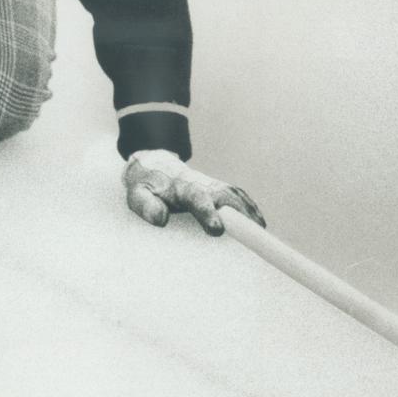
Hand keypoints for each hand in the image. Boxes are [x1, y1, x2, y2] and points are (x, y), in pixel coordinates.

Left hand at [122, 149, 264, 235]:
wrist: (154, 164)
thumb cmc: (145, 184)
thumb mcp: (136, 194)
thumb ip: (146, 206)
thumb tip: (160, 220)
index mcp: (181, 186)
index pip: (197, 198)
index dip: (208, 212)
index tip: (217, 228)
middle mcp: (201, 183)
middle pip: (225, 194)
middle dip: (240, 212)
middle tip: (253, 232)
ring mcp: (211, 183)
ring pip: (234, 194)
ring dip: (249, 210)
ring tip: (261, 231)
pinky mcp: (217, 187)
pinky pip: (237, 194)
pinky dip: (249, 206)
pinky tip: (258, 221)